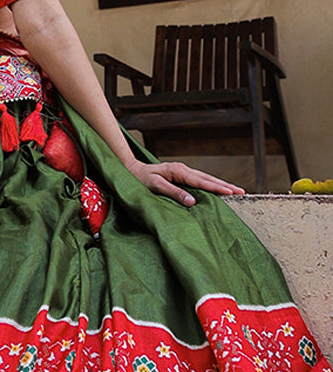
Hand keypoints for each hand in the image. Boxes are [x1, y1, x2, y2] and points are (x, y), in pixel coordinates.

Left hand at [125, 159, 245, 206]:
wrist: (130, 170)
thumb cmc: (140, 180)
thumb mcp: (155, 187)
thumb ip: (174, 193)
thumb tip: (192, 201)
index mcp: (178, 171)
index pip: (202, 181)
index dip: (217, 188)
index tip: (231, 192)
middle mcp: (183, 169)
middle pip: (208, 178)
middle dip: (225, 185)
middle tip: (242, 192)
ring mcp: (183, 172)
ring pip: (205, 178)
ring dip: (220, 184)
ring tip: (235, 191)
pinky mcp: (181, 176)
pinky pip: (199, 180)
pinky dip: (210, 185)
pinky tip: (218, 189)